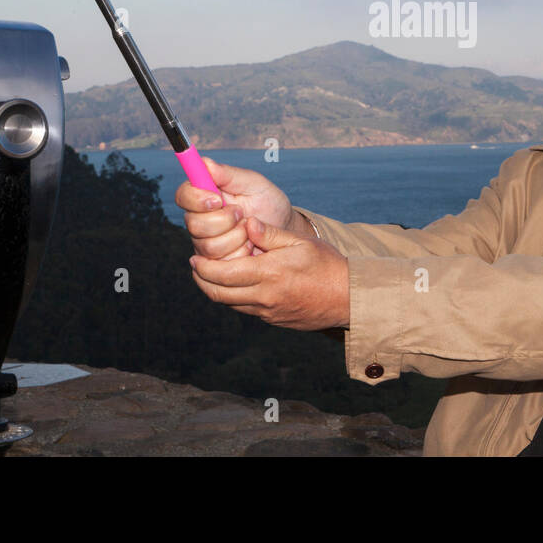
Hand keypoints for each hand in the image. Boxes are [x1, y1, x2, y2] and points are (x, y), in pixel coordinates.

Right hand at [176, 157, 313, 260]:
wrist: (283, 231)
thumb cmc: (268, 203)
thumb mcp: (254, 184)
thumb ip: (229, 175)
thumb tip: (205, 162)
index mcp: (205, 195)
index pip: (183, 195)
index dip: (196, 199)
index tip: (218, 199)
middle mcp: (200, 219)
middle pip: (193, 224)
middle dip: (223, 221)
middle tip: (242, 214)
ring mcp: (206, 242)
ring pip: (208, 246)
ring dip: (236, 237)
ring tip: (250, 229)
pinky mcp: (215, 263)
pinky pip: (220, 264)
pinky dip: (240, 253)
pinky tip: (250, 245)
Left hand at [189, 216, 349, 330]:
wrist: (347, 298)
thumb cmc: (327, 265)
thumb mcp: (300, 242)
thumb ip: (270, 234)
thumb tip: (245, 223)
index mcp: (269, 274)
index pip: (222, 274)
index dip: (202, 267)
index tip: (195, 257)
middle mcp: (264, 297)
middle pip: (218, 294)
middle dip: (201, 280)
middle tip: (196, 266)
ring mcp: (268, 312)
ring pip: (229, 304)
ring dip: (216, 289)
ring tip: (213, 273)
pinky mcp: (273, 320)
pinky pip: (245, 309)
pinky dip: (234, 297)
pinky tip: (238, 283)